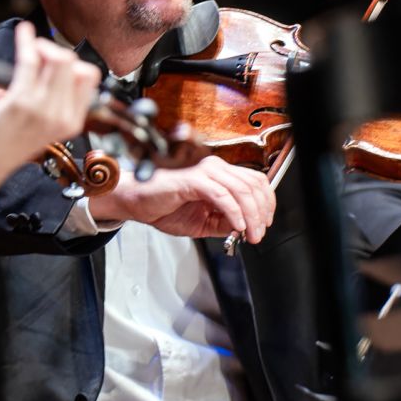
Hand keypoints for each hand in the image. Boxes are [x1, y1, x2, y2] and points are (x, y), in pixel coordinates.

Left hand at [0, 23, 100, 202]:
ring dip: (42, 47)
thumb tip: (55, 69)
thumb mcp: (38, 126)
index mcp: (71, 123)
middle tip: (38, 52)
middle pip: (74, 65)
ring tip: (30, 46)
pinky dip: (26, 42)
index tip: (53, 60)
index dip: (71, 64)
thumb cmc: (1, 146)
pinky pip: (30, 60)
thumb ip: (52, 102)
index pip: (88, 78)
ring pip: (58, 59)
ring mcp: (44, 109)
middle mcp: (62, 116)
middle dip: (56, 51)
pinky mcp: (21, 101)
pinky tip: (22, 33)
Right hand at [88, 155, 275, 242]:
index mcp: (217, 174)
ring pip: (241, 190)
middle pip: (252, 184)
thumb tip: (244, 228)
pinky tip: (236, 225)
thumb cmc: (161, 206)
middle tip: (258, 233)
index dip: (266, 202)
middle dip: (261, 212)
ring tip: (250, 233)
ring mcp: (202, 171)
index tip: (266, 222)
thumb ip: (223, 222)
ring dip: (251, 215)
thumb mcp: (201, 220)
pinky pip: (221, 195)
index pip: (254, 181)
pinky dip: (233, 212)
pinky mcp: (192, 180)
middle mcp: (213, 167)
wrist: (133, 201)